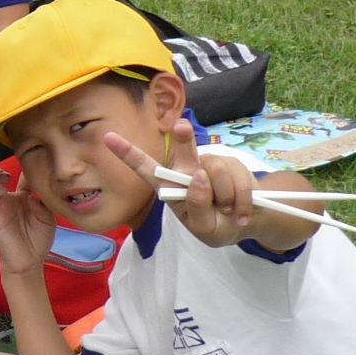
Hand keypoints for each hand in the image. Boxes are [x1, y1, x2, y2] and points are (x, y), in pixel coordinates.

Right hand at [0, 165, 56, 277]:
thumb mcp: (47, 217)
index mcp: (23, 196)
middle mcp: (10, 197)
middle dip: (3, 164)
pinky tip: (0, 187)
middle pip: (0, 173)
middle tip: (12, 161)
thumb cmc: (38, 240)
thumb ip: (40, 202)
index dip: (25, 163)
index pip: (22, 174)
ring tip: (3, 174)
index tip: (32, 151)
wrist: (29, 262)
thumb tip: (29, 194)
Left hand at [105, 120, 250, 248]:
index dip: (127, 153)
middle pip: (182, 149)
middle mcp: (186, 170)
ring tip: (227, 210)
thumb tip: (199, 177)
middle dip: (182, 137)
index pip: (145, 168)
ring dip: (225, 197)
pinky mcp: (231, 162)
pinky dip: (242, 199)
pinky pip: (237, 178)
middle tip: (180, 126)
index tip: (108, 136)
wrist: (248, 222)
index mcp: (169, 187)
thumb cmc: (216, 226)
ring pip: (214, 171)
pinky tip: (241, 211)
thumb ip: (196, 207)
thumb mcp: (203, 228)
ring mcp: (209, 163)